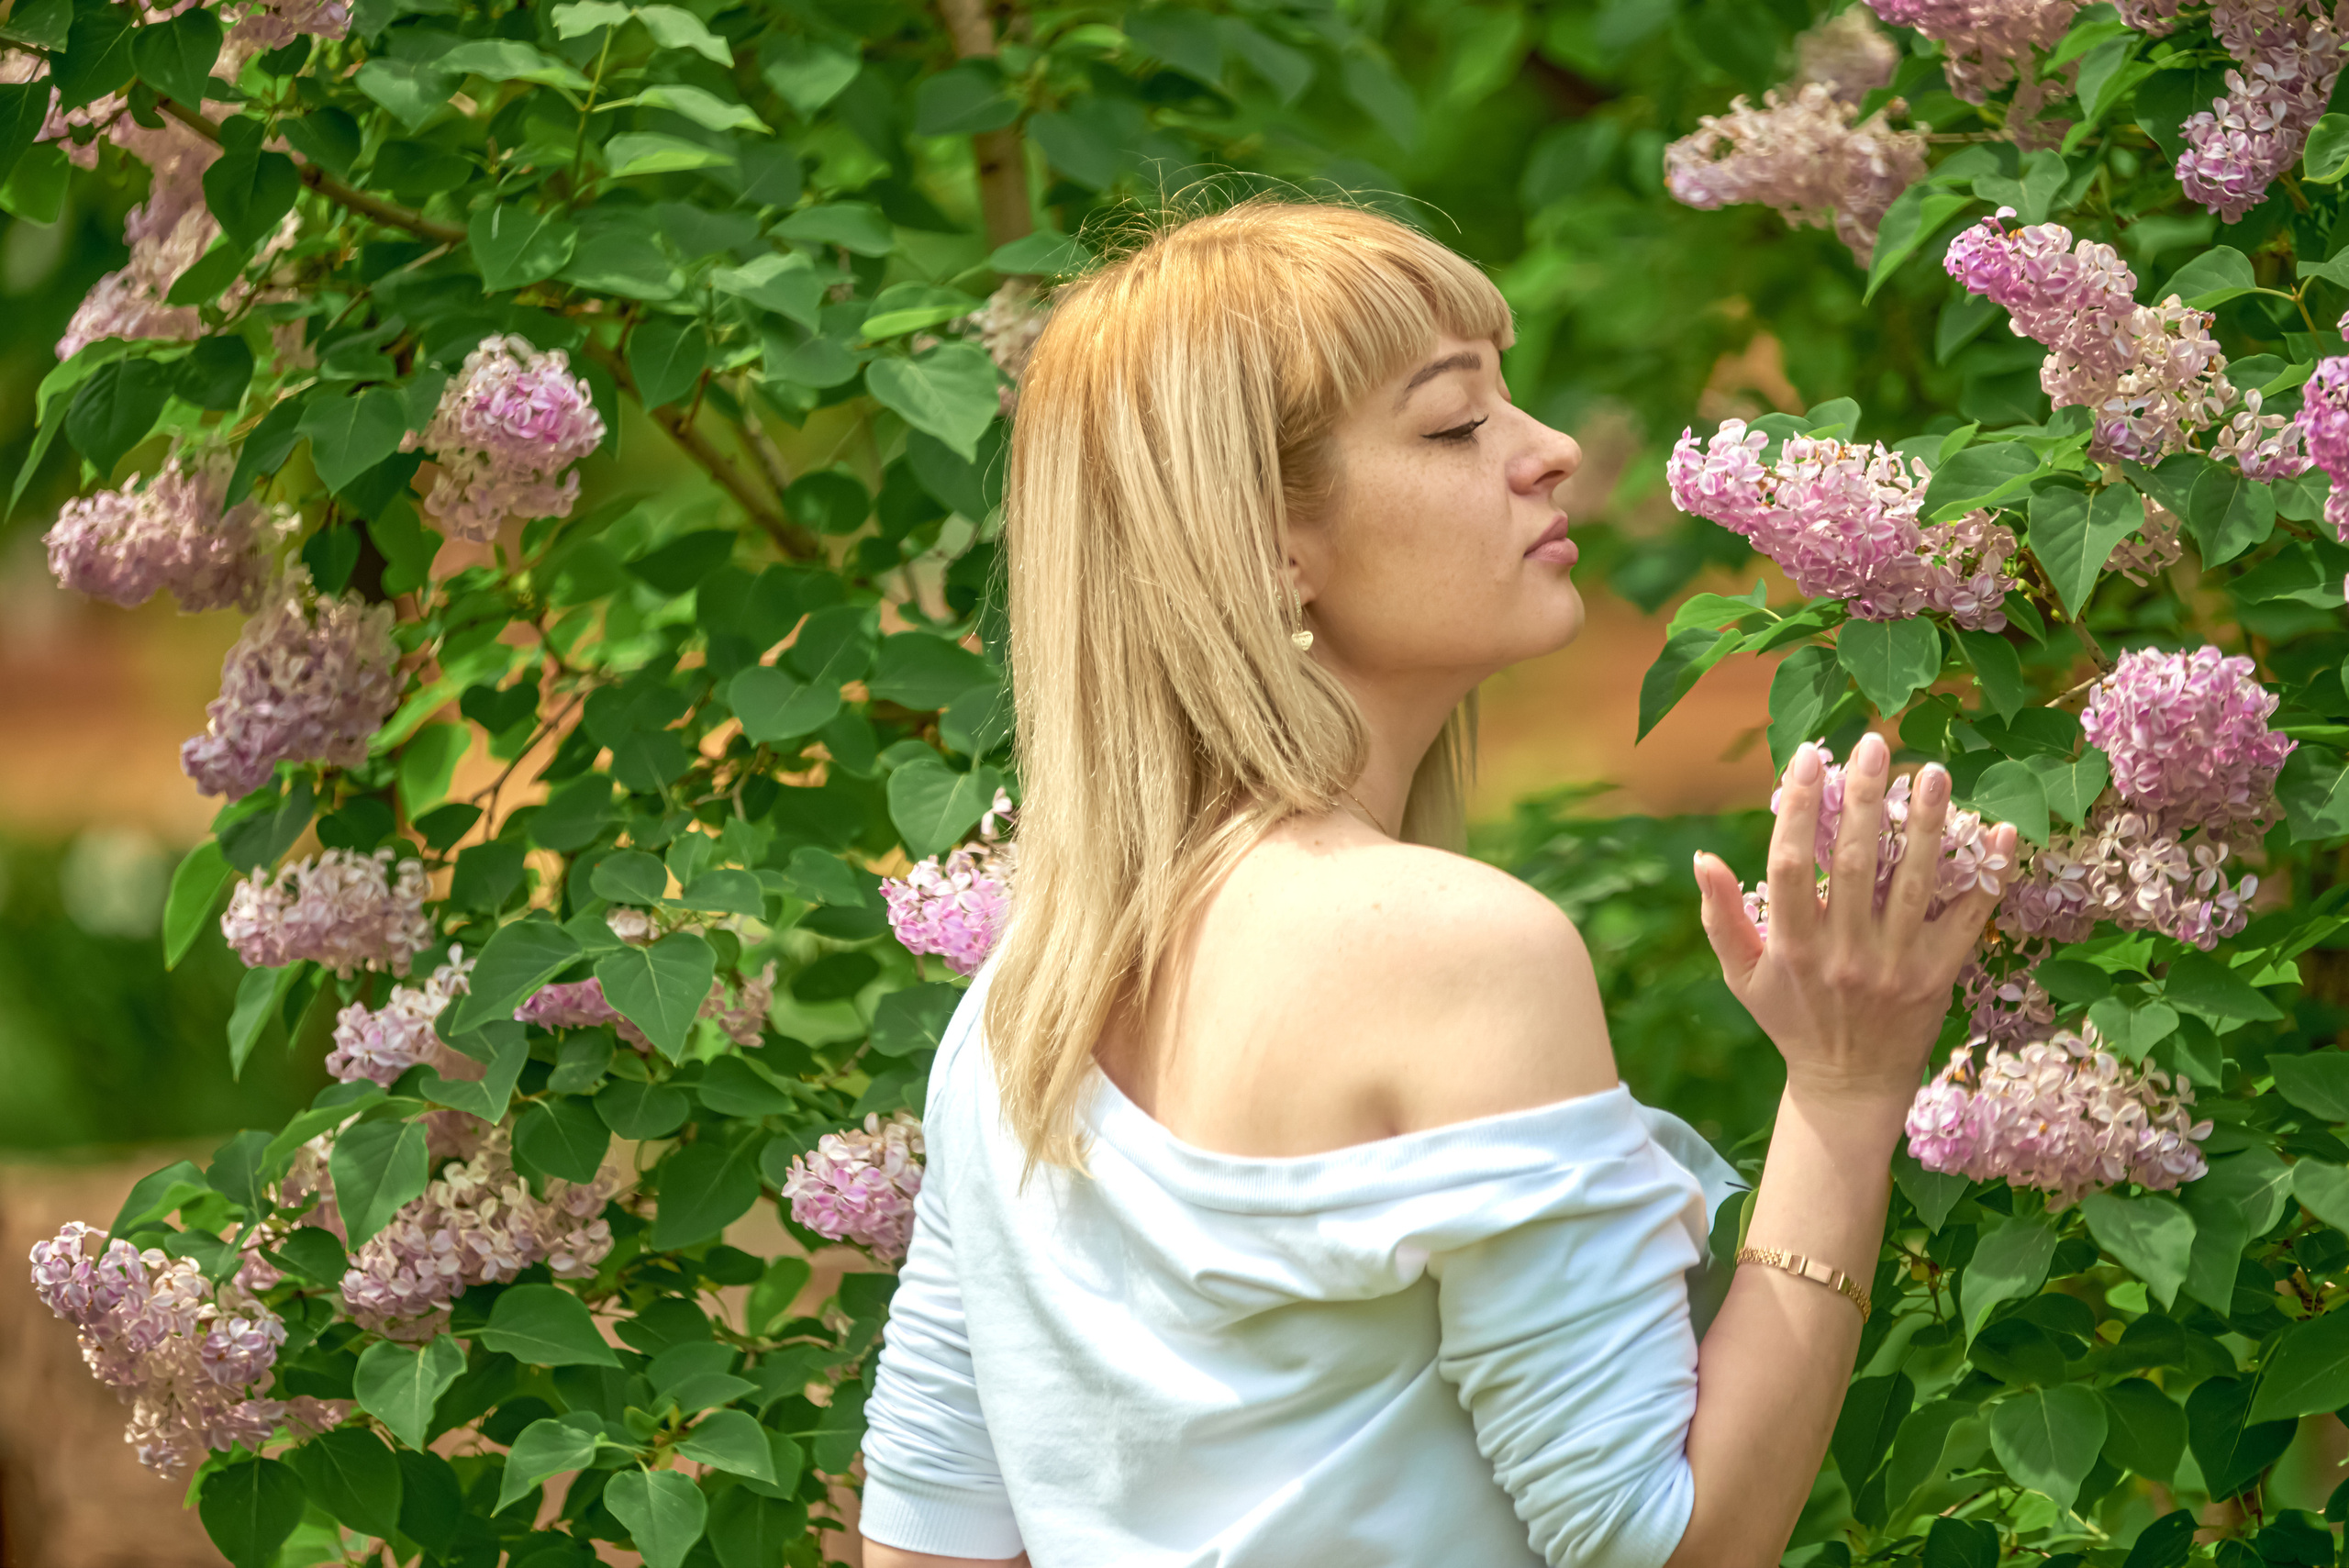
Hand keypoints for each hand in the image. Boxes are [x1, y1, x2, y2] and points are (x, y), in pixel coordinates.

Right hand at [1691, 731, 2015, 1110]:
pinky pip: (1968, 918)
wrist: (1849, 1084)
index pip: (1792, 865)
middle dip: (1865, 799)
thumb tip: (1703, 856)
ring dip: (1927, 824)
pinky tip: (1998, 829)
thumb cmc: (1790, 1018)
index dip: (1799, 809)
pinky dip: (1986, 875)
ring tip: (1932, 772)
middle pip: (1858, 863)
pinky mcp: (1939, 975)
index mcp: (1792, 947)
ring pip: (1915, 882)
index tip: (1807, 758)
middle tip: (1874, 745)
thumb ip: (1720, 914)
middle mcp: (1845, 954)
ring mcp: (1896, 965)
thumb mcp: (1742, 973)